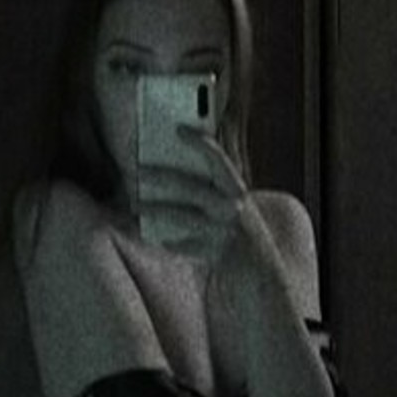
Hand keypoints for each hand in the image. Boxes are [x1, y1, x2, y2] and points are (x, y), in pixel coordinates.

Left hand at [136, 130, 250, 261]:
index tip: (179, 129)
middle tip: (136, 169)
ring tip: (134, 204)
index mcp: (237, 189)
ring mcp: (220, 232)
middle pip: (190, 186)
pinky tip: (152, 236)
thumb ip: (214, 183)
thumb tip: (174, 165)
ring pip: (180, 216)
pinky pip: (181, 245)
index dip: (200, 142)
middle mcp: (231, 208)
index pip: (219, 159)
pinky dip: (167, 240)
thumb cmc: (242, 227)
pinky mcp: (211, 254)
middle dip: (160, 176)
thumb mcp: (235, 201)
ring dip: (153, 208)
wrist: (262, 268)